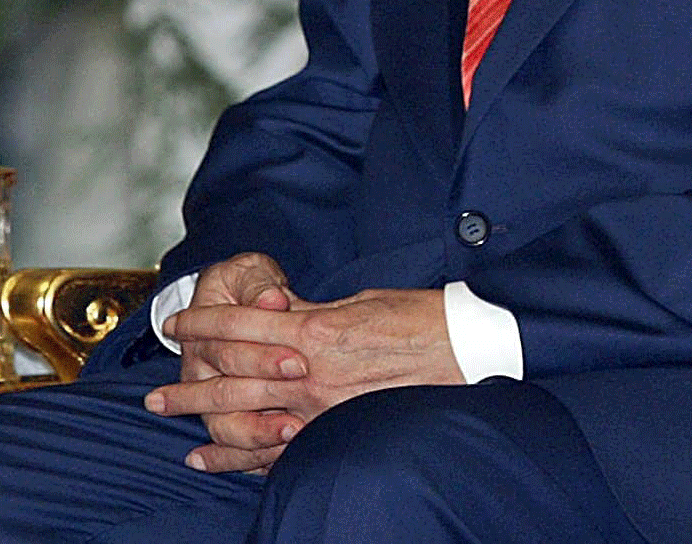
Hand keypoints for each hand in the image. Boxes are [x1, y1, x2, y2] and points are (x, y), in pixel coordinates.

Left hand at [150, 286, 461, 473]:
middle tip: (154, 394)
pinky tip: (214, 458)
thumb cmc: (419, 318)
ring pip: (245, 420)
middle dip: (188, 385)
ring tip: (173, 426)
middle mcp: (310, 374)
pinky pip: (276, 450)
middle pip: (231, 379)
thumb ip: (309, 315)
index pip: (241, 327)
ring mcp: (321, 410)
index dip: (203, 323)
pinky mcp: (336, 431)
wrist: (467, 350)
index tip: (177, 323)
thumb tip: (271, 316)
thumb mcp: (359, 303)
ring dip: (202, 423)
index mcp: (316, 332)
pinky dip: (239, 458)